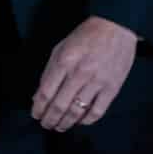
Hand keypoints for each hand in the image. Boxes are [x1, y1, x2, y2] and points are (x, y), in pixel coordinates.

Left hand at [32, 16, 136, 131]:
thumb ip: (49, 72)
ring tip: (60, 126)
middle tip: (46, 124)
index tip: (36, 115)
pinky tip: (80, 121)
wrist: (116, 27)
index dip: (38, 108)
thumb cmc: (86, 36)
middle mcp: (80, 73)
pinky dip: (86, 121)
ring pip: (77, 112)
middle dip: (49, 119)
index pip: (46, 92)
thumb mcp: (61, 48)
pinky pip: (97, 112)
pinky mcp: (112, 88)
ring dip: (65, 123)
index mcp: (64, 61)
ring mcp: (97, 82)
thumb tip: (39, 97)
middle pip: (59, 106)